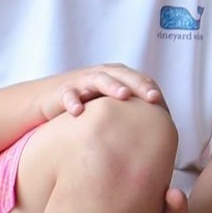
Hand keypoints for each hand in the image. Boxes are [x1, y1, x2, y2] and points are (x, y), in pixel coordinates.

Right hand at [42, 64, 161, 119]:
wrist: (49, 100)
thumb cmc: (89, 105)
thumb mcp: (113, 108)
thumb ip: (134, 115)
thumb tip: (162, 136)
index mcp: (117, 78)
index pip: (138, 79)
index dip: (150, 88)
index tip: (162, 102)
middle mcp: (101, 75)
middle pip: (123, 76)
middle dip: (139, 85)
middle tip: (152, 97)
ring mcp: (82, 81)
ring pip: (98, 79)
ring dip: (112, 85)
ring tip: (124, 95)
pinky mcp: (63, 91)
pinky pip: (68, 94)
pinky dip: (73, 101)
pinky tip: (78, 111)